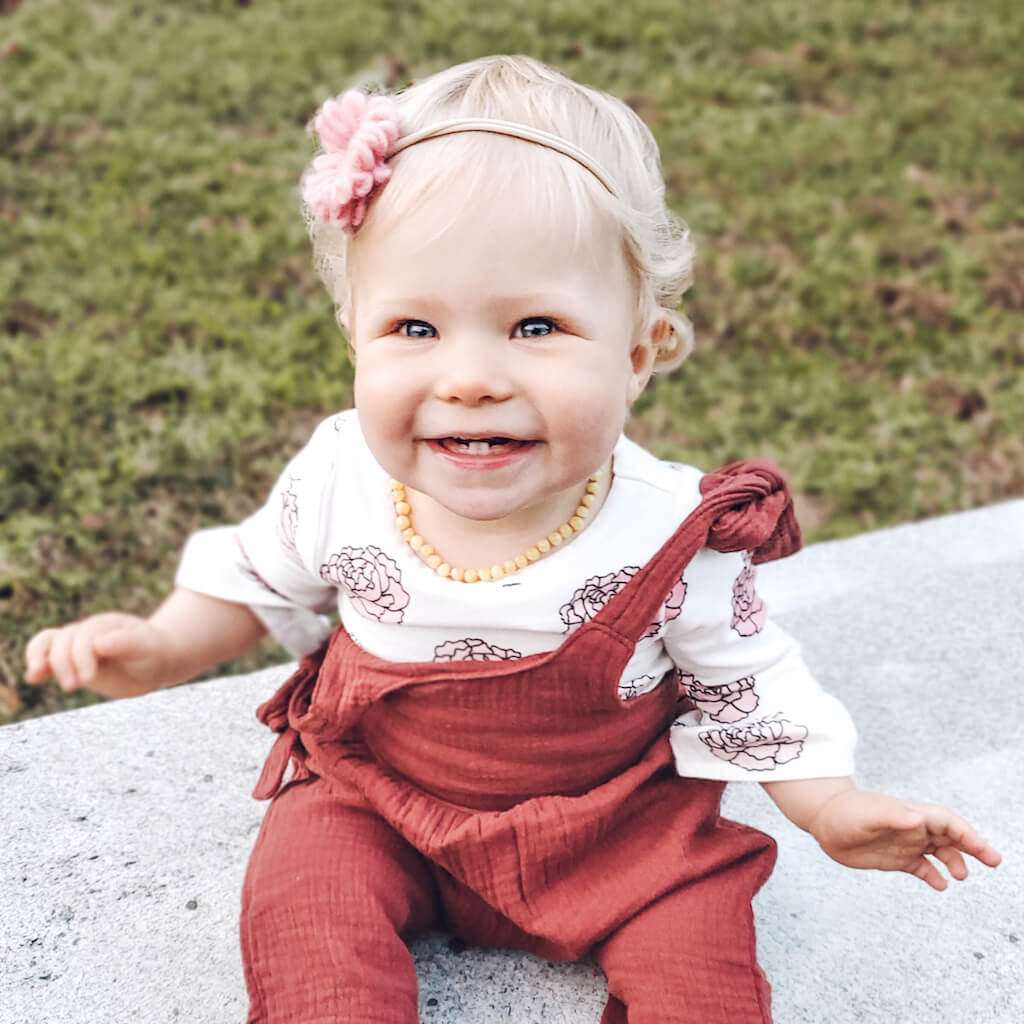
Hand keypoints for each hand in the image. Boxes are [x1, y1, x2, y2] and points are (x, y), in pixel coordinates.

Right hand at [24, 612, 172, 698]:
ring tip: (37, 674)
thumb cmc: (152, 651)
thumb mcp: (146, 647)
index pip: (84, 635)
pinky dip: (38, 666)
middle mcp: (88, 631)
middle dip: (62, 663)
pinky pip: (48, 658)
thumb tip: (99, 643)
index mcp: (105, 624)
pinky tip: (33, 678)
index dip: (81, 656)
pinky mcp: (72, 662)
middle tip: (72, 687)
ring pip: (49, 642)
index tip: (88, 678)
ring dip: (40, 658)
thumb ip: (126, 643)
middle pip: (63, 639)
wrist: (155, 661)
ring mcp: (77, 646)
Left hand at [808, 788, 1002, 890]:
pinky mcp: (894, 858)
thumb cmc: (844, 812)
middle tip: (994, 861)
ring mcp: (905, 843)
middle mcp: (912, 829)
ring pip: (939, 852)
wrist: (822, 819)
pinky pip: (921, 867)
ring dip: (955, 862)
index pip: (947, 822)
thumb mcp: (867, 813)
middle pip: (951, 836)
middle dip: (973, 846)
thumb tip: (919, 818)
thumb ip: (892, 816)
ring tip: (961, 877)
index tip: (983, 849)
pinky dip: (933, 875)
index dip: (967, 834)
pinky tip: (941, 886)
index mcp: (910, 815)